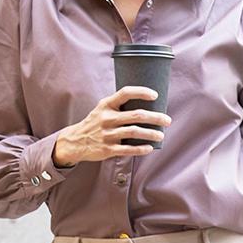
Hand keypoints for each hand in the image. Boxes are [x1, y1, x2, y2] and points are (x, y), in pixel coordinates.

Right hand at [54, 86, 171, 164]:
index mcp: (106, 105)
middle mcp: (106, 118)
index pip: (125, 93)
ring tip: (161, 135)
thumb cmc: (95, 123)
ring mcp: (106, 134)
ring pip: (134, 132)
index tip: (155, 95)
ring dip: (151, 133)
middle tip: (167, 120)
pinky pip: (128, 149)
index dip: (141, 92)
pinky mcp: (107, 149)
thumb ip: (119, 106)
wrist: (75, 141)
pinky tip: (149, 148)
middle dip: (155, 118)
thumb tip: (146, 103)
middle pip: (136, 115)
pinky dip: (140, 149)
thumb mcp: (102, 109)